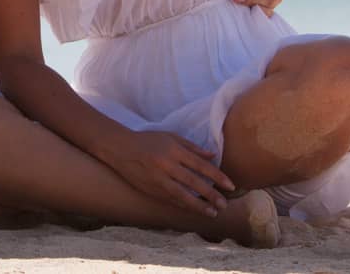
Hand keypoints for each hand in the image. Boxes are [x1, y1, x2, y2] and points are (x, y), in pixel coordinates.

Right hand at [104, 129, 233, 214]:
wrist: (120, 149)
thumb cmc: (147, 140)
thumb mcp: (170, 137)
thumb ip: (192, 146)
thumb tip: (212, 155)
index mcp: (174, 150)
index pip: (200, 165)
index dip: (217, 176)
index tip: (230, 185)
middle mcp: (167, 165)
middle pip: (194, 182)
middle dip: (211, 194)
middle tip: (224, 204)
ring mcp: (159, 179)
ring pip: (183, 196)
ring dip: (199, 205)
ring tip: (213, 212)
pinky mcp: (152, 189)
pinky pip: (171, 199)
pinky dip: (184, 205)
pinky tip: (194, 209)